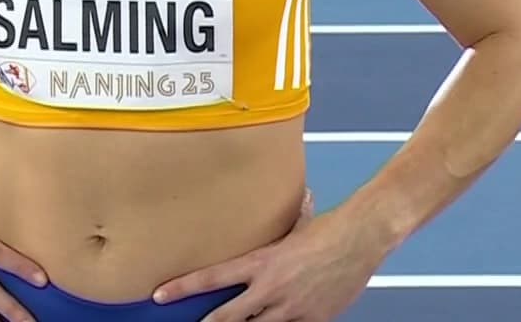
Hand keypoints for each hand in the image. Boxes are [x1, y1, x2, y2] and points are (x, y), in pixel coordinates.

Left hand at [150, 191, 384, 321]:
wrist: (360, 238)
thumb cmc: (328, 229)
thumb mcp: (292, 228)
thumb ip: (278, 232)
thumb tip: (283, 208)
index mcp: (260, 262)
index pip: (212, 277)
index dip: (182, 287)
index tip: (160, 294)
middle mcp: (271, 288)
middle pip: (228, 317)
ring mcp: (291, 308)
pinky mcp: (312, 320)